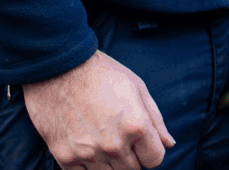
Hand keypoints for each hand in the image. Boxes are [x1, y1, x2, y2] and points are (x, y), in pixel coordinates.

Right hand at [23, 50, 175, 168]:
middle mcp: (113, 145)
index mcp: (135, 125)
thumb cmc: (102, 74)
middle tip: (121, 135)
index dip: (151, 149)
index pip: (155, 159)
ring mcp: (88, 155)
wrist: (59, 69)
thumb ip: (155, 120)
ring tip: (104, 137)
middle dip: (132, 156)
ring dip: (112, 163)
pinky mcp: (66, 159)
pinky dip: (90, 166)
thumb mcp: (136, 88)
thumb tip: (169, 144)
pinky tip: (88, 144)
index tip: (143, 140)